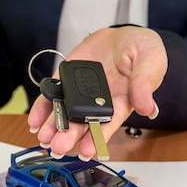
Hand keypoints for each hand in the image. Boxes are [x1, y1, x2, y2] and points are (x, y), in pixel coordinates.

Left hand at [27, 26, 166, 159]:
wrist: (124, 34)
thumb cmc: (142, 50)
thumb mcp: (151, 61)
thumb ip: (145, 83)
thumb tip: (146, 107)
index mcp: (120, 104)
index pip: (107, 126)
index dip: (96, 140)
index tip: (86, 151)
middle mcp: (97, 103)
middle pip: (81, 124)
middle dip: (69, 137)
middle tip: (58, 147)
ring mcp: (79, 92)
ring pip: (64, 114)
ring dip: (53, 127)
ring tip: (45, 139)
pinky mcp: (66, 80)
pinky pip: (52, 96)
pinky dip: (42, 109)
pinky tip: (35, 122)